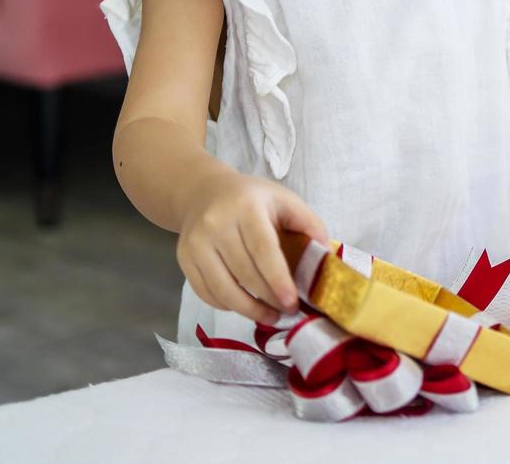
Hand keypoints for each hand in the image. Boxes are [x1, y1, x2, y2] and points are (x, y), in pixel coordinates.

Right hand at [175, 168, 328, 324]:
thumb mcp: (284, 200)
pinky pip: (206, 292)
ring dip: (248, 310)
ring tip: (269, 316)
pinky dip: (226, 305)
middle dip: (267, 299)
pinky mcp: (184, 259)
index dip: (277, 280)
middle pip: (244, 273)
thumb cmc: (251, 199)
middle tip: (287, 311)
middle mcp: (216, 225)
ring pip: (223, 288)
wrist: (203, 192)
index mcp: (246, 208)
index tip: (291, 302)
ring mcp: (196, 243)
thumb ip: (308, 223)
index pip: (263, 250)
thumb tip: (325, 254)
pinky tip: (244, 305)